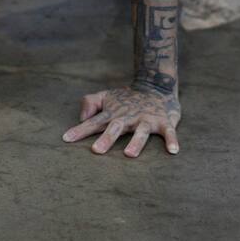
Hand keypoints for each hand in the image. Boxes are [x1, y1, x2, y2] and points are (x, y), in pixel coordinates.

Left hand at [62, 86, 180, 156]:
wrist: (157, 86)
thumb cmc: (127, 98)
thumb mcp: (107, 96)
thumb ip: (90, 103)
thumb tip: (82, 118)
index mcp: (114, 113)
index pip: (94, 122)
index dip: (80, 130)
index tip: (66, 139)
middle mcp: (129, 116)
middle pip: (116, 128)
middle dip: (107, 138)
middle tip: (96, 150)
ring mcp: (146, 119)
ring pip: (141, 132)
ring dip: (136, 143)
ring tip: (129, 155)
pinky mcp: (164, 122)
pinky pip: (169, 132)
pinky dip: (172, 140)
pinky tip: (173, 151)